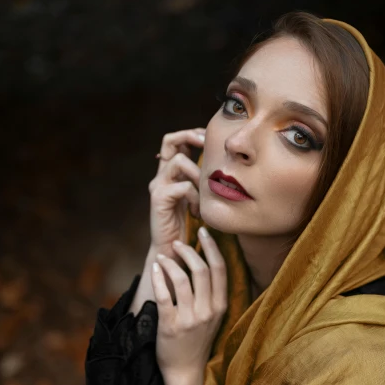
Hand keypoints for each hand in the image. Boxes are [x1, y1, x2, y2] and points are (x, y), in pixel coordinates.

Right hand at [148, 128, 205, 263]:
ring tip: (204, 193)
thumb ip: (204, 182)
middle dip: (190, 136)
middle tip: (207, 143)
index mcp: (170, 172)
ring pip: (179, 161)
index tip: (210, 139)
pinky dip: (195, 197)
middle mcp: (161, 175)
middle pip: (169, 140)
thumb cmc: (188, 225)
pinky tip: (197, 212)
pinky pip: (183, 187)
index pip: (176, 140)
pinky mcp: (159, 199)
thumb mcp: (199, 198)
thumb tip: (226, 167)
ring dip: (198, 173)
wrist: (171, 250)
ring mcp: (158, 186)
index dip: (193, 134)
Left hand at [151, 226, 227, 384]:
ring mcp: (190, 319)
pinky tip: (155, 268)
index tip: (204, 231)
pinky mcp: (171, 325)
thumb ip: (211, 294)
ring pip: (182, 279)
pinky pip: (164, 294)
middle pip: (202, 270)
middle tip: (178, 243)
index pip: (220, 269)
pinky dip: (159, 277)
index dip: (212, 247)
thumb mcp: (212, 318)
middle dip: (190, 250)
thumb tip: (201, 262)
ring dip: (171, 262)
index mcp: (220, 306)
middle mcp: (208, 311)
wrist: (186, 373)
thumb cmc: (197, 342)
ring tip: (164, 255)